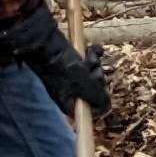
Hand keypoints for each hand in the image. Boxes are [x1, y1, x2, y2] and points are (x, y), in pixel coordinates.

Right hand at [0, 0, 111, 118]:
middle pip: (95, 88)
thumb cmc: (67, 72)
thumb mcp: (86, 89)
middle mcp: (71, 92)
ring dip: (94, 64)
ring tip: (88, 59)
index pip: (90, 109)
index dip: (98, 99)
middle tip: (91, 72)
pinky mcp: (74, 61)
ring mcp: (73, 76)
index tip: (100, 91)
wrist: (49, 47)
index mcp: (70, 104)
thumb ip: (99, 100)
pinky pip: (91, 60)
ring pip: (94, 72)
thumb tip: (107, 107)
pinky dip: (94, 54)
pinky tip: (94, 49)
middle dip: (97, 77)